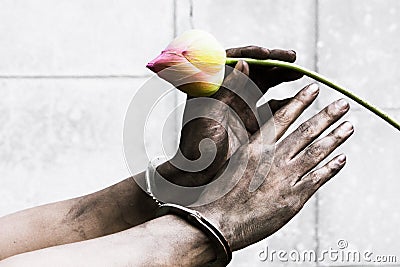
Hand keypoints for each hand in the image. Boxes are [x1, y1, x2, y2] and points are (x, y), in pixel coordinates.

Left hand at [158, 46, 301, 186]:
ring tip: (299, 72)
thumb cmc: (198, 147)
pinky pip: (271, 106)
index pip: (232, 61)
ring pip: (264, 84)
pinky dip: (285, 100)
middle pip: (252, 69)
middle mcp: (227, 93)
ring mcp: (240, 106)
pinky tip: (300, 98)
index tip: (268, 54)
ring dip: (281, 76)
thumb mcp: (213, 115)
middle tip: (292, 58)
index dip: (251, 54)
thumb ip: (227, 89)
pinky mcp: (252, 120)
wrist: (199, 175)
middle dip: (272, 61)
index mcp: (212, 87)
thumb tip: (243, 61)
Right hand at [194, 84, 353, 249]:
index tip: (313, 90)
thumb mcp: (228, 163)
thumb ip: (245, 149)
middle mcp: (273, 158)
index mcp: (255, 147)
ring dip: (335, 137)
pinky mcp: (294, 198)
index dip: (300, 102)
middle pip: (305, 132)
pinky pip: (318, 178)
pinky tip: (342, 158)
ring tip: (349, 126)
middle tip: (343, 104)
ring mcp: (285, 177)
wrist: (220, 222)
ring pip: (316, 152)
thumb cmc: (219, 194)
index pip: (282, 118)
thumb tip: (255, 140)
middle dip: (327, 116)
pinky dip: (332, 167)